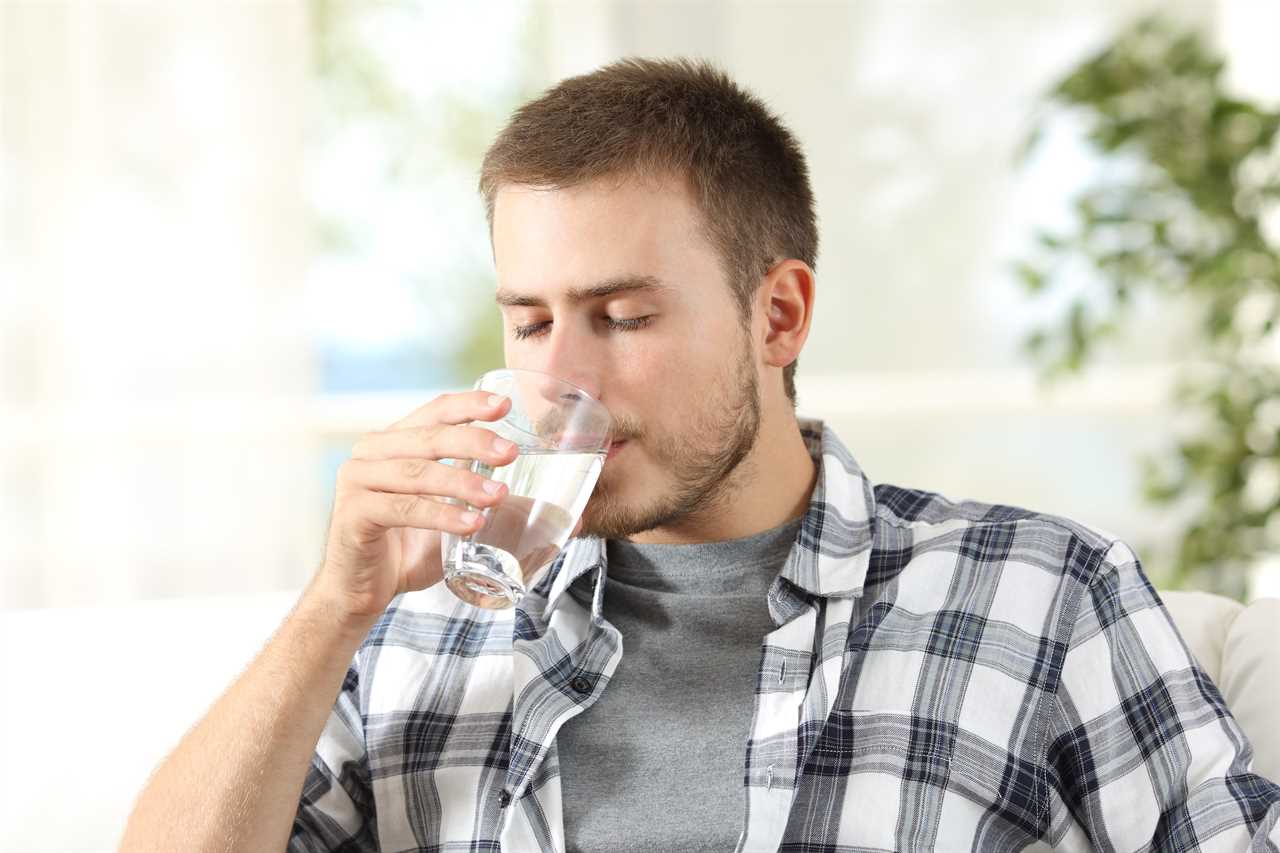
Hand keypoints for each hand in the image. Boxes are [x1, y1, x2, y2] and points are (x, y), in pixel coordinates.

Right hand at [309, 391, 517, 624]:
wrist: (362, 590)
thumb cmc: (409, 548)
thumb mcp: (451, 513)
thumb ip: (482, 498)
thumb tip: (550, 506)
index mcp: (394, 441)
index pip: (434, 410)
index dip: (469, 405)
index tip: (505, 405)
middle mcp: (371, 452)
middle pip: (429, 438)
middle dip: (473, 441)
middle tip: (510, 453)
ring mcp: (357, 480)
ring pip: (418, 473)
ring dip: (463, 483)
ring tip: (498, 494)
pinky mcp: (354, 513)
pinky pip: (403, 508)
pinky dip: (440, 515)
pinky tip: (471, 524)